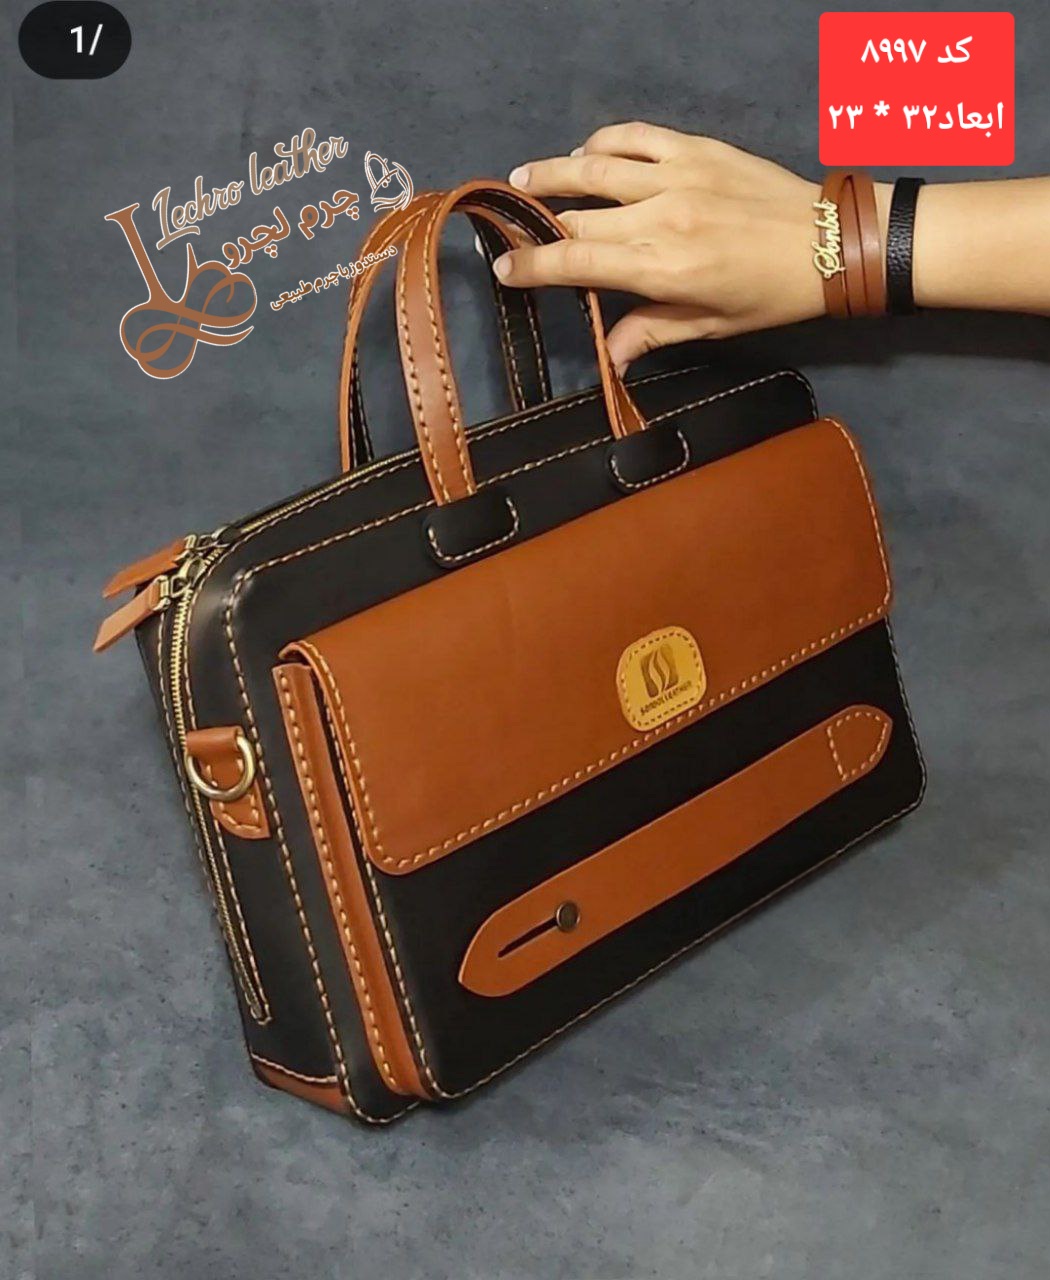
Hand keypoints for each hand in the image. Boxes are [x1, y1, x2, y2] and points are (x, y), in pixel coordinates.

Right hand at [495, 121, 832, 368]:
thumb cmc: (768, 295)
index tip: (503, 268)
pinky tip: (585, 154)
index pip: (577, 264)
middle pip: (577, 219)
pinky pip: (635, 137)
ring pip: (594, 168)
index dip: (532, 266)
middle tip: (504, 227)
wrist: (829, 244)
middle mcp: (661, 218)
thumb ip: (651, 332)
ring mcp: (677, 177)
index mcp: (663, 268)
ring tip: (521, 179)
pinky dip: (603, 143)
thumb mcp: (710, 325)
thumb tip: (609, 357)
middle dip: (534, 226)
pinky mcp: (695, 150)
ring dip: (551, 173)